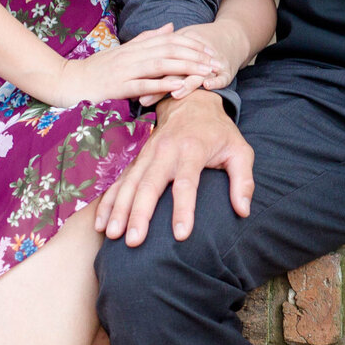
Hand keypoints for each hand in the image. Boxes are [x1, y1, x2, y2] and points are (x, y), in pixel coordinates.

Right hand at [53, 25, 222, 108]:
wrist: (68, 81)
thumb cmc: (96, 69)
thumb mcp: (123, 51)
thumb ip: (147, 38)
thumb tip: (171, 27)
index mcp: (135, 47)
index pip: (168, 41)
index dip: (191, 45)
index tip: (210, 51)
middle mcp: (132, 55)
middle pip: (169, 50)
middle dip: (195, 55)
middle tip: (215, 62)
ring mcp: (125, 70)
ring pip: (160, 64)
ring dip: (185, 67)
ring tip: (205, 72)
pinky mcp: (117, 86)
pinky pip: (143, 84)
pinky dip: (162, 84)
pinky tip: (179, 86)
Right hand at [94, 89, 253, 244]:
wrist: (193, 103)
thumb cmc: (220, 133)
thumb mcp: (241, 150)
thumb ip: (244, 181)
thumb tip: (243, 211)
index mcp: (192, 150)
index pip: (187, 183)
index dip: (184, 210)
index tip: (180, 236)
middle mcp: (166, 151)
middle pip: (150, 185)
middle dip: (139, 214)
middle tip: (133, 241)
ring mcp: (148, 154)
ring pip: (130, 183)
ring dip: (119, 209)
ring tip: (112, 235)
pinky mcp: (138, 158)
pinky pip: (120, 181)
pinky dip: (109, 201)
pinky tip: (100, 222)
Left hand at [136, 20, 247, 106]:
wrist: (230, 36)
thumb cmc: (198, 44)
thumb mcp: (178, 44)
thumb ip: (159, 58)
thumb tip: (136, 74)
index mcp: (178, 49)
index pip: (160, 64)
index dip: (146, 78)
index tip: (131, 91)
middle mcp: (194, 55)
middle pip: (176, 69)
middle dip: (160, 87)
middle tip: (144, 101)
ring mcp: (211, 62)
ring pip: (198, 73)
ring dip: (187, 83)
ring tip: (175, 94)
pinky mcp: (226, 70)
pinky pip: (222, 76)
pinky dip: (216, 80)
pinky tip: (207, 86)